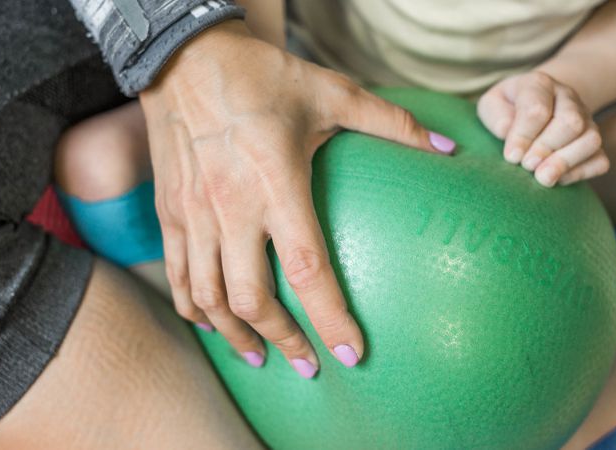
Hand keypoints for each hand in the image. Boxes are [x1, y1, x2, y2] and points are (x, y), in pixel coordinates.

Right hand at [139, 21, 453, 375]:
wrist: (183, 57)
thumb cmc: (261, 76)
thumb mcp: (331, 92)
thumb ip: (391, 122)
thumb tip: (445, 148)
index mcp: (275, 183)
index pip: (305, 269)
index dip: (329, 318)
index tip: (351, 354)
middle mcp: (230, 208)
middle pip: (252, 299)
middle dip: (284, 342)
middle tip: (309, 366)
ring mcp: (194, 214)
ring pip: (209, 298)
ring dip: (236, 337)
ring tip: (261, 358)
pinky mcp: (169, 213)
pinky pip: (176, 277)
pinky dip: (193, 310)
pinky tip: (211, 325)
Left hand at [477, 71, 609, 186]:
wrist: (536, 104)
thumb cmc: (508, 109)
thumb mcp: (492, 105)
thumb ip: (496, 117)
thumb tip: (508, 132)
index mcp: (540, 84)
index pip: (537, 110)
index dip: (523, 137)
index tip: (511, 156)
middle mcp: (568, 99)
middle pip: (571, 123)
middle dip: (546, 148)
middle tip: (526, 165)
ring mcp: (586, 120)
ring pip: (591, 140)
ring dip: (564, 163)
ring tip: (542, 177)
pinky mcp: (594, 144)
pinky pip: (599, 160)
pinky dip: (580, 173)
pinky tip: (558, 179)